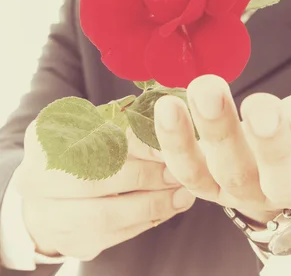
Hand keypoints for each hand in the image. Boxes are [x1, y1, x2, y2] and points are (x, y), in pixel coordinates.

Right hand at [13, 122, 194, 260]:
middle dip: (144, 176)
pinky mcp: (72, 243)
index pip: (93, 139)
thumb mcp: (92, 125)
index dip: (135, 143)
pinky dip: (147, 220)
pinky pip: (116, 235)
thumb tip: (168, 118)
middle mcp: (38, 179)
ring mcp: (51, 216)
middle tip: (178, 170)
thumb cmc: (80, 150)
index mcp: (44, 140)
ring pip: (107, 216)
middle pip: (96, 181)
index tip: (167, 140)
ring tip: (182, 192)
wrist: (47, 196)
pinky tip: (169, 206)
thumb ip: (123, 120)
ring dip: (151, 204)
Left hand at [153, 24, 290, 224]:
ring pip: (231, 171)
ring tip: (205, 87)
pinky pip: (190, 170)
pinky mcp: (208, 181)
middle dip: (274, 144)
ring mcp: (245, 186)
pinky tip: (169, 106)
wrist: (281, 161)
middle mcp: (290, 184)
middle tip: (262, 107)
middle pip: (285, 178)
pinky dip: (176, 143)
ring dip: (216, 132)